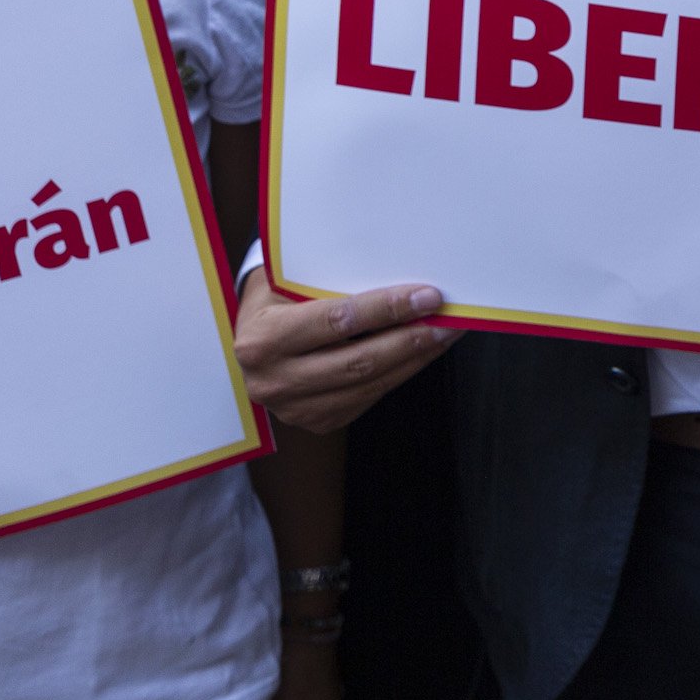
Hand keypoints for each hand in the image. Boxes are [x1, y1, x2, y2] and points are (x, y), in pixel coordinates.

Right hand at [235, 270, 460, 432]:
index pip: (337, 321)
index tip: (427, 297)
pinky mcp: (317, 421)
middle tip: (448, 319)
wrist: (250, 342)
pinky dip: (401, 373)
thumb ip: (331, 284)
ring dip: (415, 359)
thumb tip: (401, 279)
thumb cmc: (277, 300)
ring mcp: (294, 408)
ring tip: (445, 334)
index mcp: (263, 340)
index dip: (387, 309)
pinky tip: (422, 353)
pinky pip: (369, 397)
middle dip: (411, 338)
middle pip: (359, 361)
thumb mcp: (288, 283)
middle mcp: (274, 380)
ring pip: (369, 384)